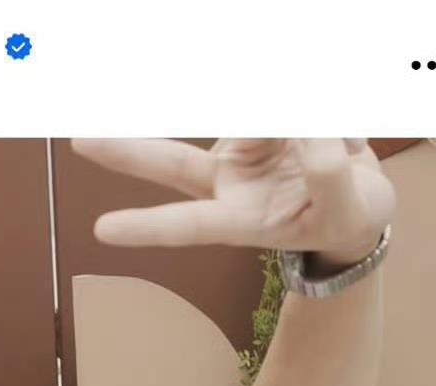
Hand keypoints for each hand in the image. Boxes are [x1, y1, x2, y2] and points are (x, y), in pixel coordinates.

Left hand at [73, 139, 394, 265]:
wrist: (357, 197)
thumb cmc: (346, 216)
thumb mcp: (345, 209)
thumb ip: (329, 176)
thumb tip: (306, 132)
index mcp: (240, 221)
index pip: (187, 226)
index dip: (148, 227)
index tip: (102, 231)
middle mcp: (226, 184)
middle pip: (170, 163)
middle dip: (124, 150)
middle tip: (78, 141)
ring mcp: (236, 149)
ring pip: (242, 118)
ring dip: (282, 122)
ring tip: (334, 140)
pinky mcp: (254, 121)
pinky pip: (270, 104)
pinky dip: (302, 111)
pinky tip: (329, 126)